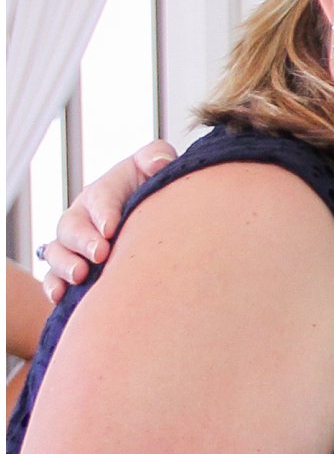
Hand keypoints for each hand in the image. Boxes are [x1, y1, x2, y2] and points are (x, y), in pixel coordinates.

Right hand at [38, 140, 176, 303]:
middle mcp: (83, 217)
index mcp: (104, 192)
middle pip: (71, 226)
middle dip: (82, 240)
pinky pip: (53, 278)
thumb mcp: (157, 166)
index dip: (104, 212)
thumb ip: (156, 156)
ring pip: (57, 252)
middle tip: (100, 254)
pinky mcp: (73, 268)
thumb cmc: (156, 190)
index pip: (100, 197)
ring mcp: (74, 244)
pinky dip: (53, 286)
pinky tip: (60, 297)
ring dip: (65, 265)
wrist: (159, 220)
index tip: (112, 229)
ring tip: (80, 276)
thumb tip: (159, 164)